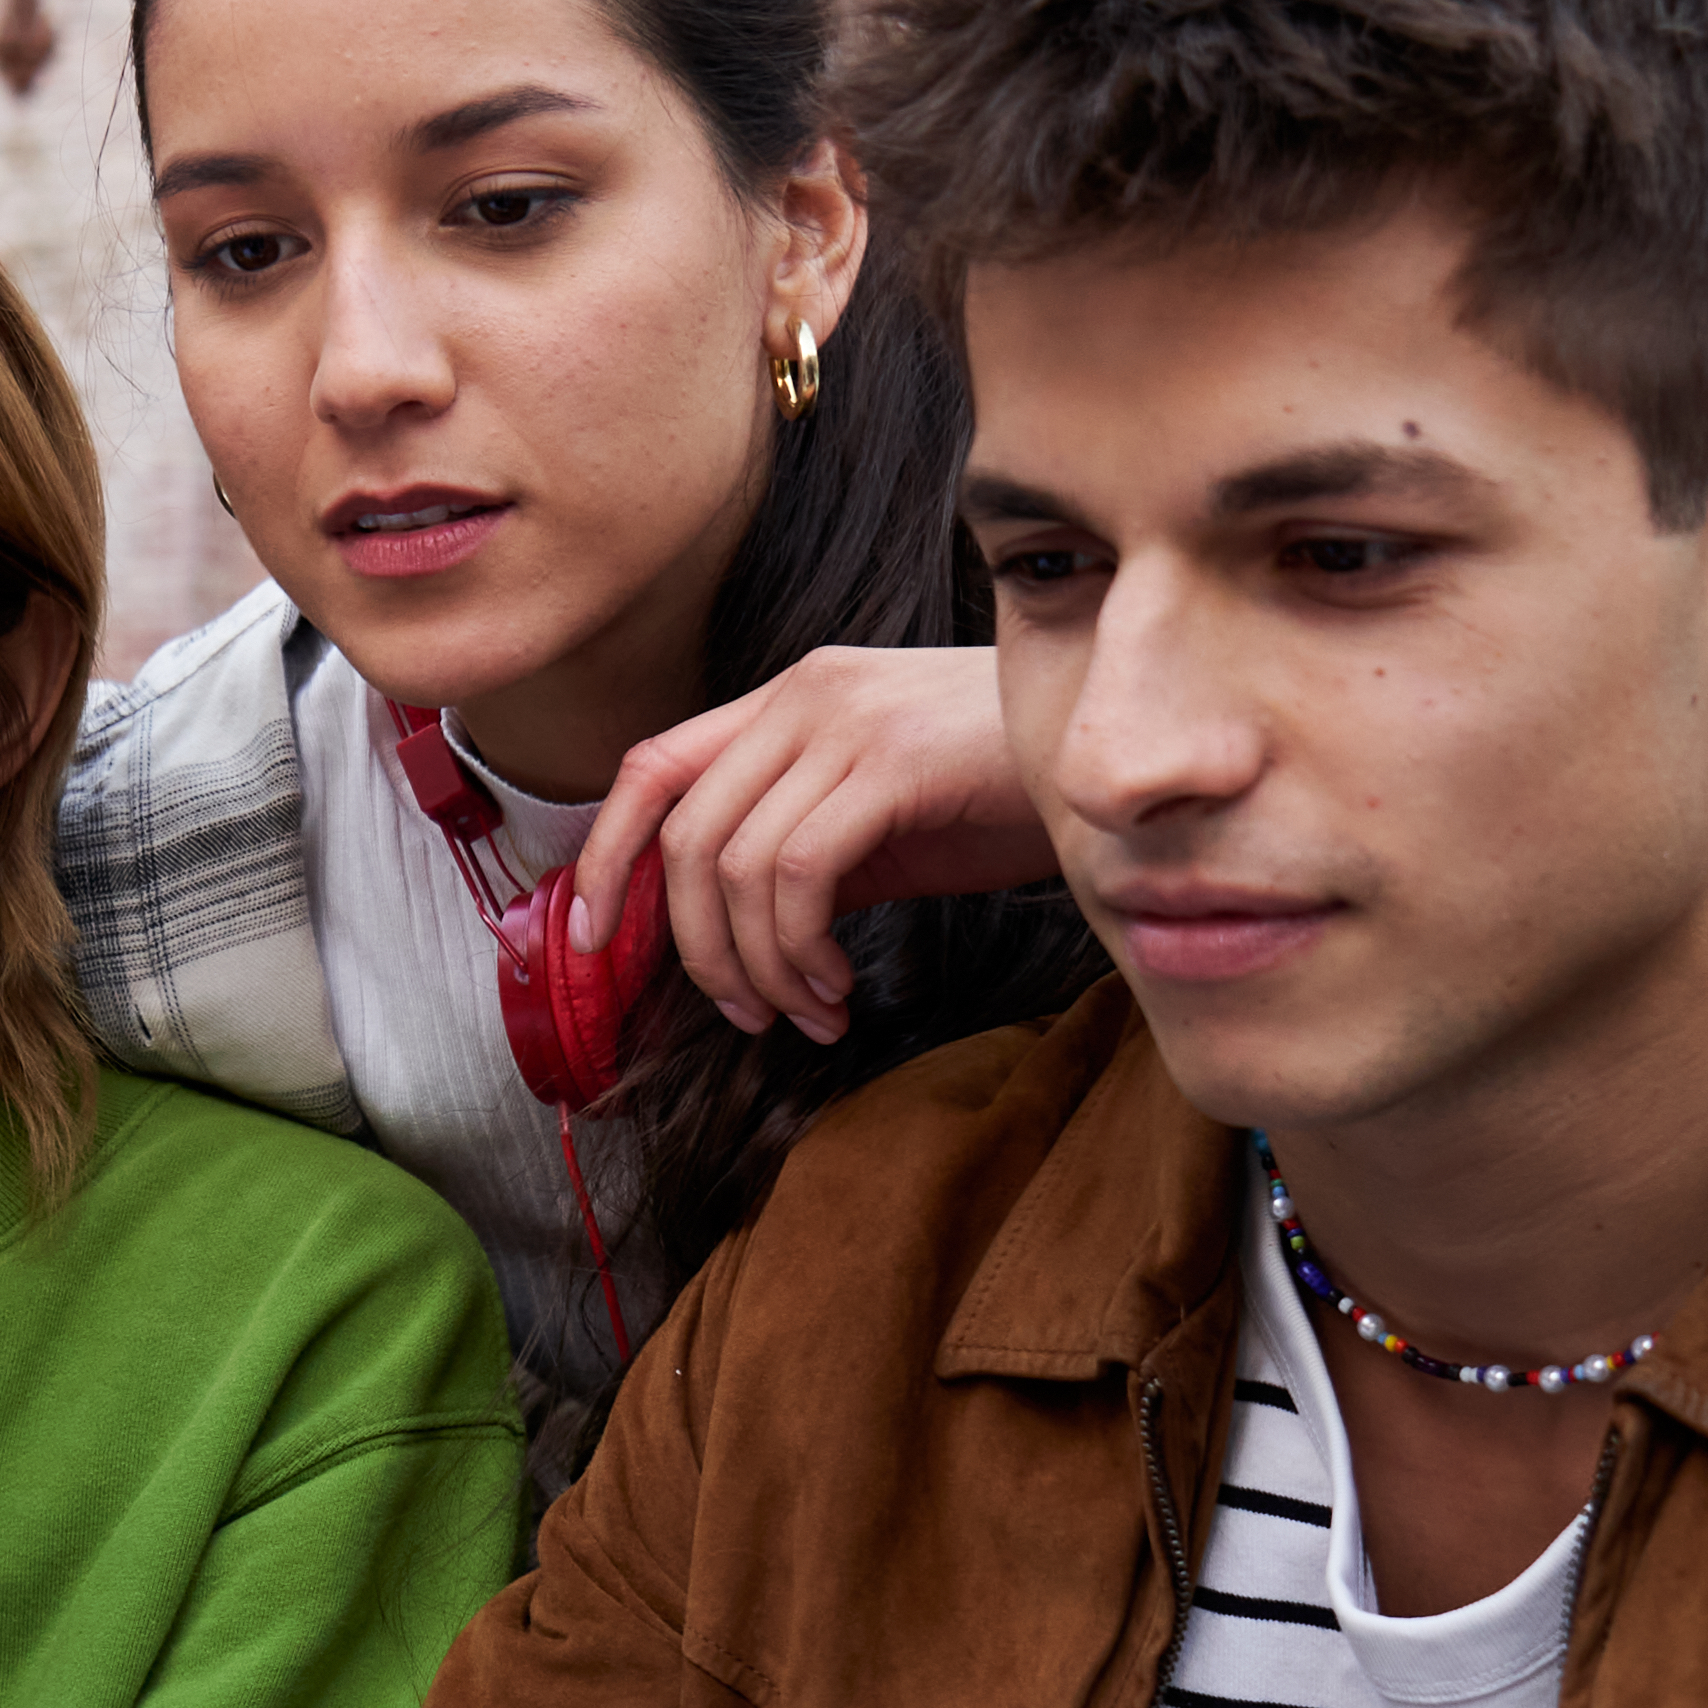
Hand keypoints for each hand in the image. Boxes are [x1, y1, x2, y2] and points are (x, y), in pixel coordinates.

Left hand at [564, 643, 1054, 1040]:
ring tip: (811, 1009)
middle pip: (683, 833)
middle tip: (748, 1013)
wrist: (1112, 755)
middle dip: (697, 948)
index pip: (652, 766)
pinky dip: (802, 948)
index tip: (594, 937)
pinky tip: (839, 984)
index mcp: (791, 697)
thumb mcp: (883, 815)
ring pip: (734, 864)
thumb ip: (801, 849)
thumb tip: (726, 935)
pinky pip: (799, 872)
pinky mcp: (892, 762)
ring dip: (761, 965)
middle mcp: (805, 694)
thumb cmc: (1006, 790)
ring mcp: (846, 720)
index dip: (605, 855)